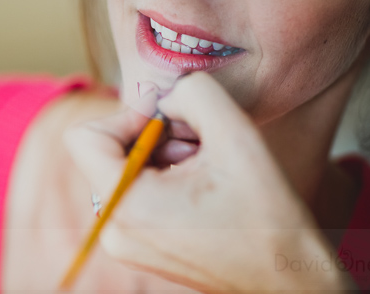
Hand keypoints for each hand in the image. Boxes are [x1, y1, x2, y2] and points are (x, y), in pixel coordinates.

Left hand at [64, 72, 357, 292]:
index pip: (83, 138)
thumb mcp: (236, 136)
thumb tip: (161, 94)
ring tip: (201, 163)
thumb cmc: (267, 218)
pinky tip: (197, 182)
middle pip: (105, 152)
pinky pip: (131, 192)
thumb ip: (194, 93)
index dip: (124, 115)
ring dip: (158, 154)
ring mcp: (122, 242)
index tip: (166, 117)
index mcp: (127, 208)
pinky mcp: (136, 245)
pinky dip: (159, 175)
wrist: (286, 280)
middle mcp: (113, 230)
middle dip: (150, 136)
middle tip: (195, 142)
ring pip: (121, 169)